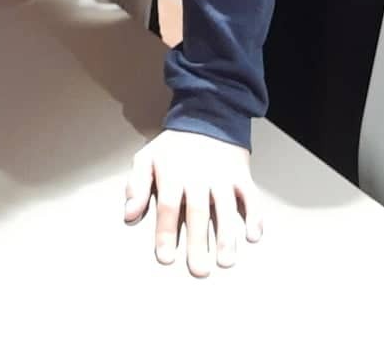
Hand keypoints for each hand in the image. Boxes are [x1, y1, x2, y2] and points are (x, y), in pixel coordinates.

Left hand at [124, 129, 263, 276]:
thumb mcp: (148, 158)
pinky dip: (254, 215)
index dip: (166, 232)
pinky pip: (250, 196)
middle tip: (199, 269)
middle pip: (197, 212)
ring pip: (225, 207)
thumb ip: (137, 185)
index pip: (167, 206)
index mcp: (173, 175)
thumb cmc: (175, 145)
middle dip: (198, 242)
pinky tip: (253, 234)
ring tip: (226, 260)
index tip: (166, 257)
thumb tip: (129, 214)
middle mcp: (199, 177)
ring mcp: (222, 176)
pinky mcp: (241, 175)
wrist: (208, 115)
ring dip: (227, 235)